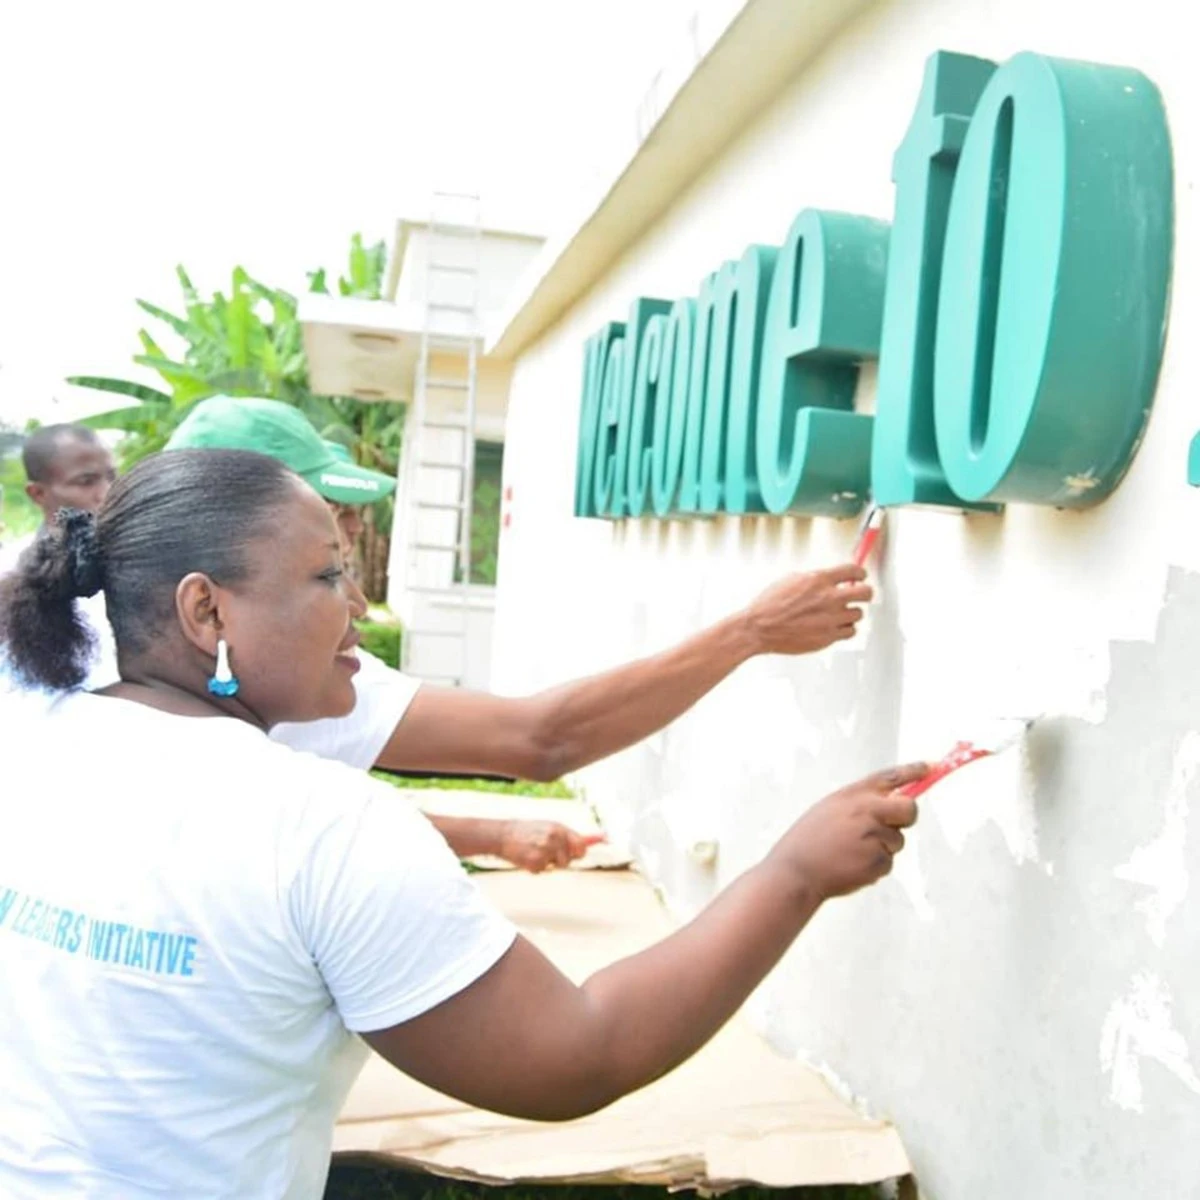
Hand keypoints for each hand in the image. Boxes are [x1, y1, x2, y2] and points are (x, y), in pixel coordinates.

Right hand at [497, 821, 602, 873]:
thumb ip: (567, 835)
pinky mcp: (536, 863)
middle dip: (565, 859)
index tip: (604, 841)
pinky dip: (536, 868)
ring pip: (559, 866)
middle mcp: (554, 838)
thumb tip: (592, 841)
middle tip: (551, 852)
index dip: (586, 849)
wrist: (502, 835)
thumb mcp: (547, 827)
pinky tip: (527, 858)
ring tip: (535, 852)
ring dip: (549, 863)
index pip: (580, 842)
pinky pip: (544, 871)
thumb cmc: (527, 831)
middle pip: (572, 858)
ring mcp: (546, 851)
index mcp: (558, 828)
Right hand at [742, 565, 872, 654]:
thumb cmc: (769, 605)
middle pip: (866, 593)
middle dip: (865, 592)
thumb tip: (829, 578)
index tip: (860, 576)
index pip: (854, 571)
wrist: (759, 628)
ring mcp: (831, 619)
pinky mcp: (828, 637)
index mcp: (819, 580)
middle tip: (861, 594)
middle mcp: (829, 598)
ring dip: (851, 612)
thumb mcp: (791, 579)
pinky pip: (850, 632)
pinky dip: (845, 629)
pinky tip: (835, 626)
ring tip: (839, 613)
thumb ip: (815, 578)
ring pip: (858, 614)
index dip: (860, 573)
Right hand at [768, 763, 928, 900]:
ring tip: (850, 852)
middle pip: (909, 809)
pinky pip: (887, 862)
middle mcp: (867, 812)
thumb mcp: (830, 808)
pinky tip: (850, 866)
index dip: (913, 770)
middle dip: (906, 817)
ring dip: (881, 847)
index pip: (890, 777)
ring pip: (897, 841)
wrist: (796, 871)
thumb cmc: (810, 840)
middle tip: (890, 826)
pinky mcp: (878, 862)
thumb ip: (859, 804)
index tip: (931, 767)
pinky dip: (874, 866)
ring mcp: (874, 837)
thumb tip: (890, 804)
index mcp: (853, 795)